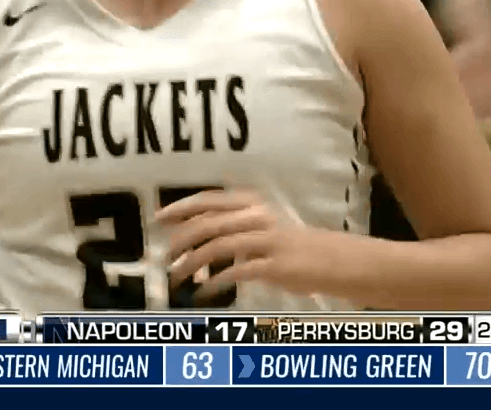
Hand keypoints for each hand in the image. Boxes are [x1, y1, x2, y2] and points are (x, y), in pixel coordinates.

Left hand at [155, 189, 327, 302]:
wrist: (332, 260)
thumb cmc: (291, 244)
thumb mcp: (261, 226)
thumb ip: (230, 227)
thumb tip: (191, 237)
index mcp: (253, 203)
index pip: (209, 200)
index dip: (181, 207)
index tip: (159, 218)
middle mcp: (257, 217)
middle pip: (209, 223)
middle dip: (181, 240)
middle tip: (165, 257)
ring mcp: (266, 240)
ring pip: (218, 247)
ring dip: (192, 263)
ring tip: (177, 277)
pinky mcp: (274, 265)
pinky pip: (236, 272)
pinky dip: (214, 281)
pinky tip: (203, 290)